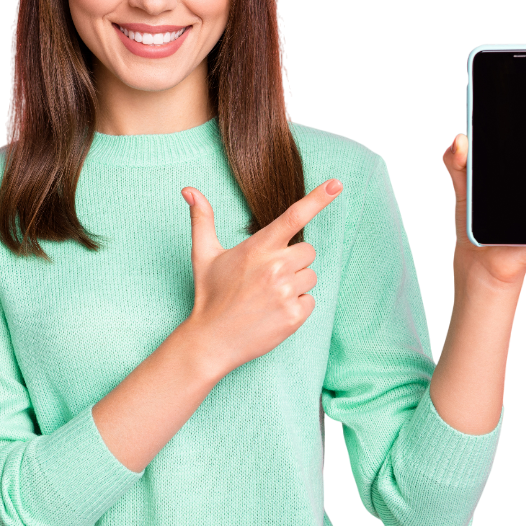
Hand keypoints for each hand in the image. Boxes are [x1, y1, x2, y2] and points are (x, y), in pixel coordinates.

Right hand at [179, 179, 342, 377]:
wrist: (212, 340)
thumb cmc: (209, 295)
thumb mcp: (204, 254)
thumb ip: (202, 218)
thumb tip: (188, 189)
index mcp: (258, 248)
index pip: (293, 216)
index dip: (318, 199)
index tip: (336, 185)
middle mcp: (275, 267)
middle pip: (309, 251)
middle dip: (294, 260)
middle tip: (269, 275)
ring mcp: (286, 292)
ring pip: (311, 277)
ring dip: (296, 284)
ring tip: (268, 295)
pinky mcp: (294, 316)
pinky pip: (310, 301)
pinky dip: (297, 306)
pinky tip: (274, 311)